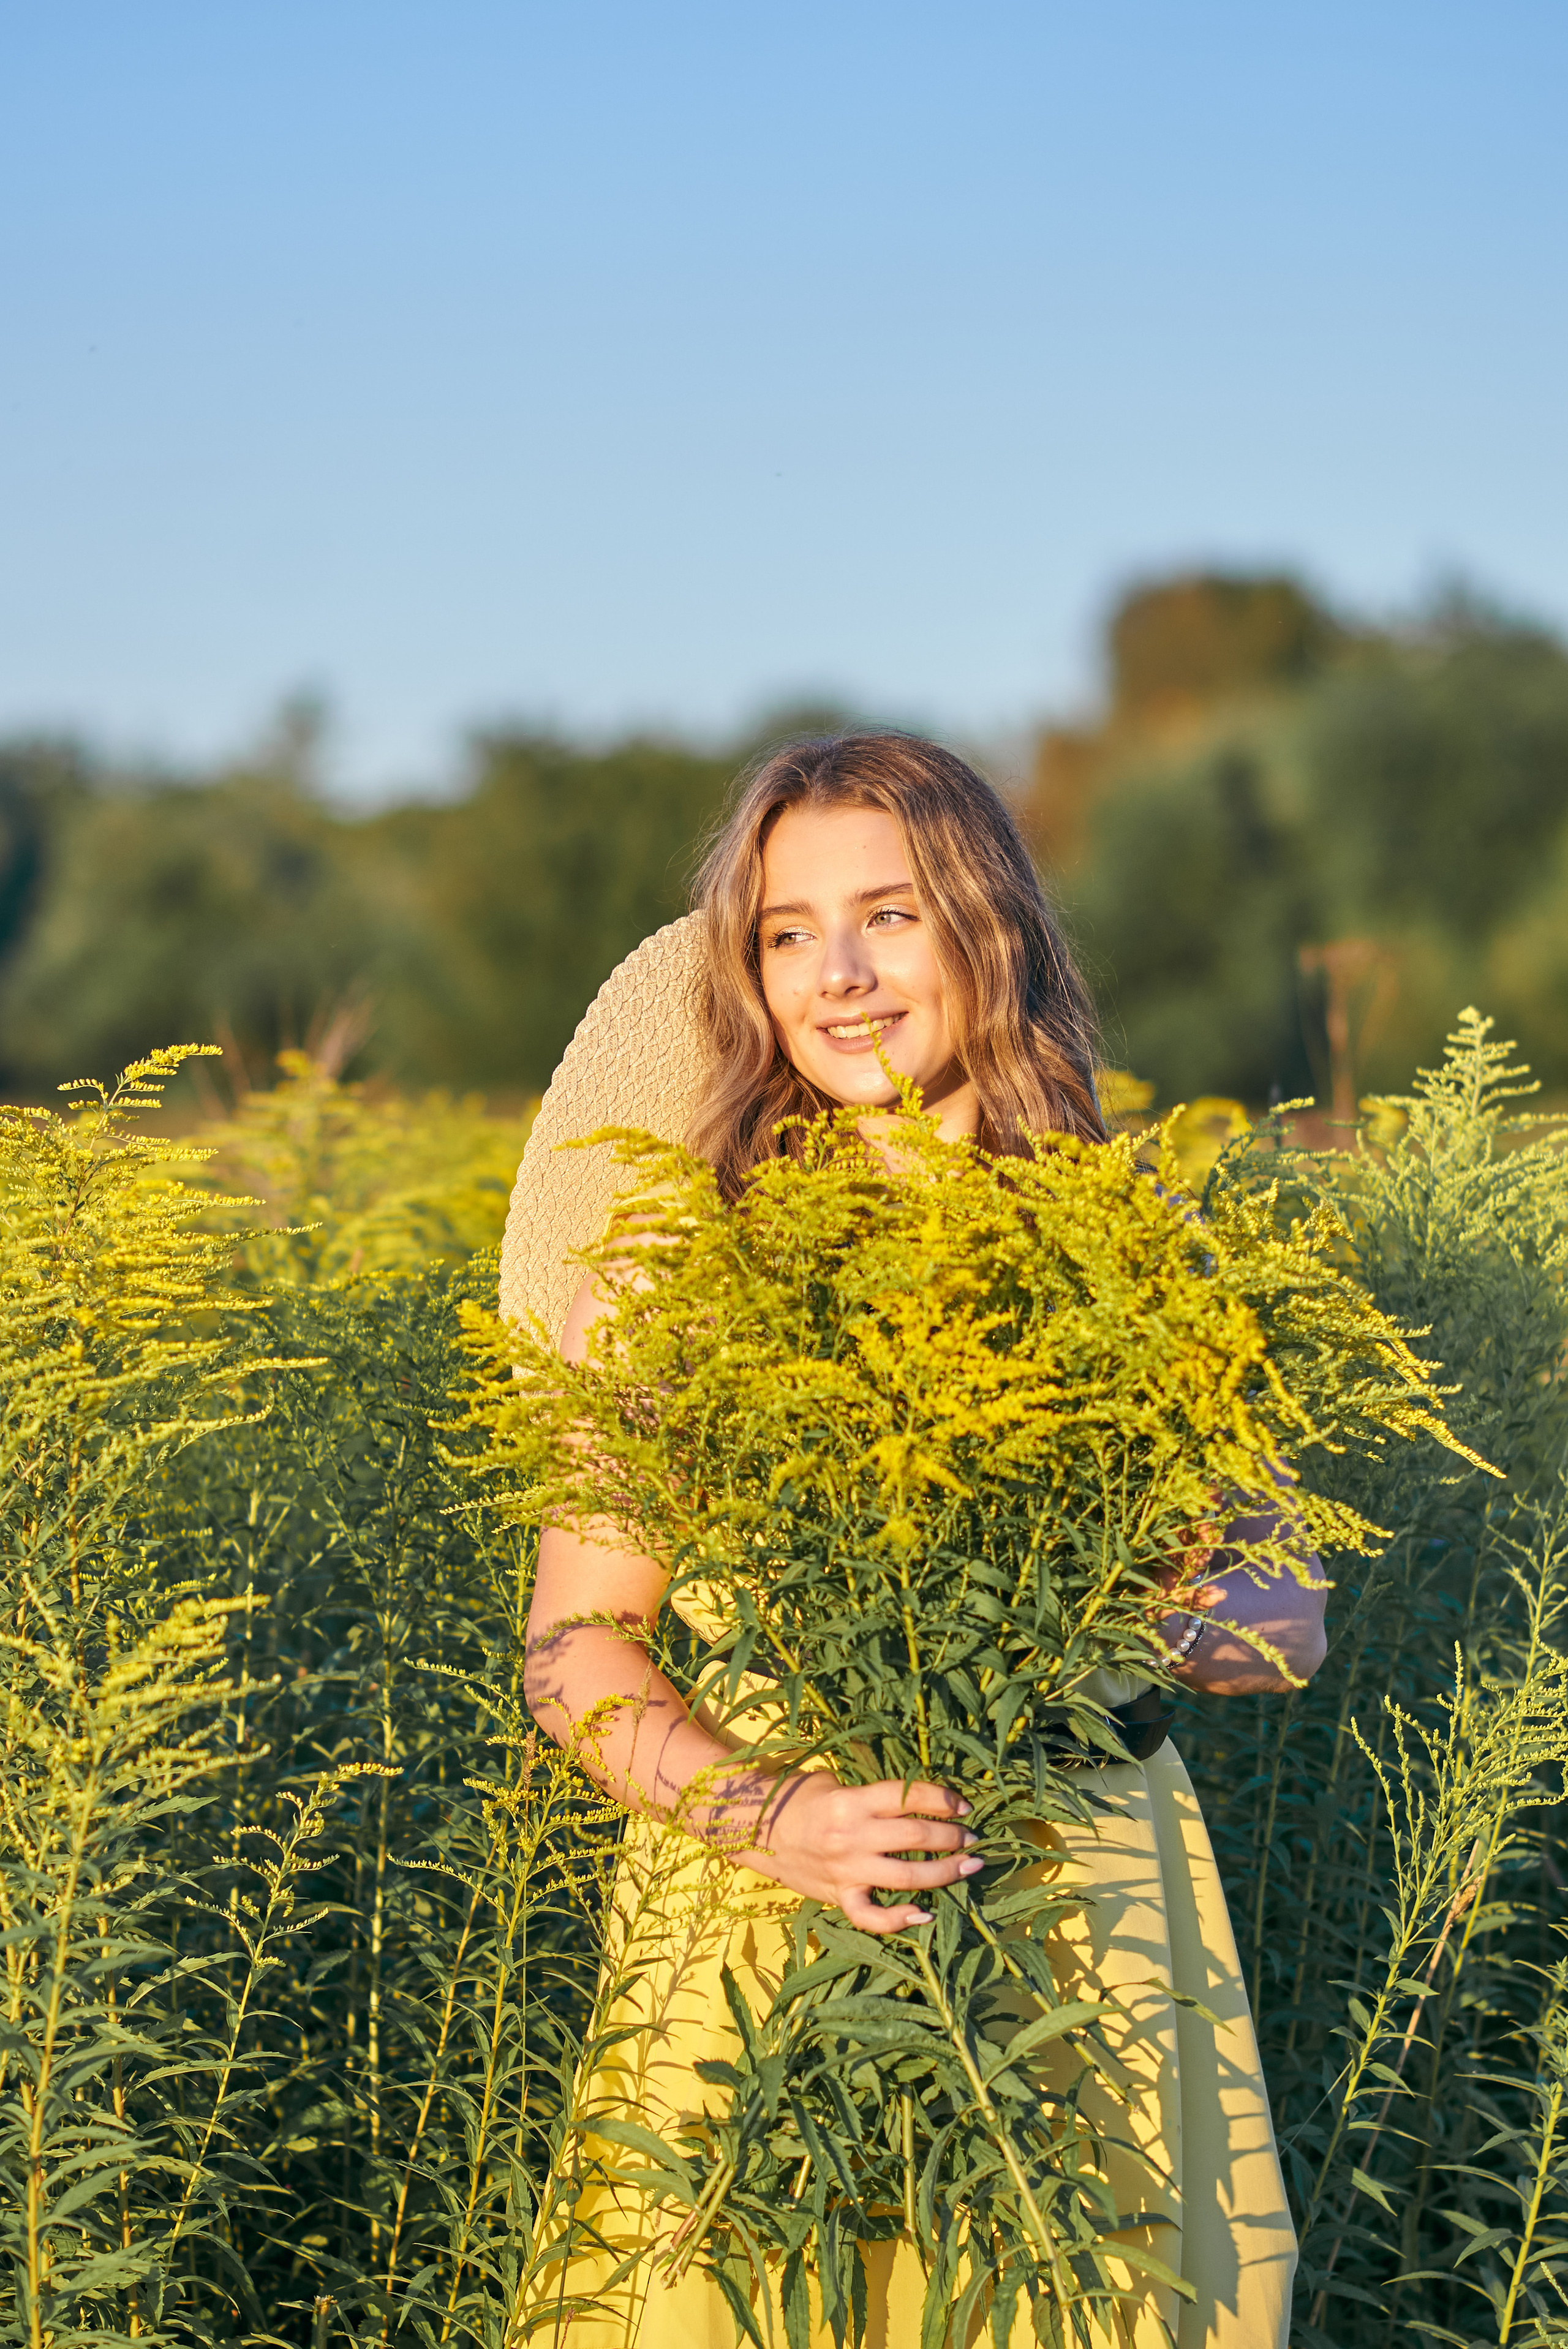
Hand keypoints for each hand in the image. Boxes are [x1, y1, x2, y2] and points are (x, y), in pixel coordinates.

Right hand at [742, 1772, 980, 1933]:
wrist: (753, 1830)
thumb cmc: (796, 1799)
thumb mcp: (831, 1782)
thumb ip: (869, 1795)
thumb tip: (912, 1801)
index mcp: (851, 1801)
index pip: (907, 1798)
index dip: (941, 1800)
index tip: (964, 1805)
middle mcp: (852, 1837)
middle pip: (915, 1837)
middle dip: (953, 1836)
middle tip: (973, 1837)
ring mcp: (846, 1871)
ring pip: (906, 1877)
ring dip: (944, 1872)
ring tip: (969, 1867)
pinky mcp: (838, 1896)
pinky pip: (872, 1916)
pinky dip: (899, 1920)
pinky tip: (925, 1915)